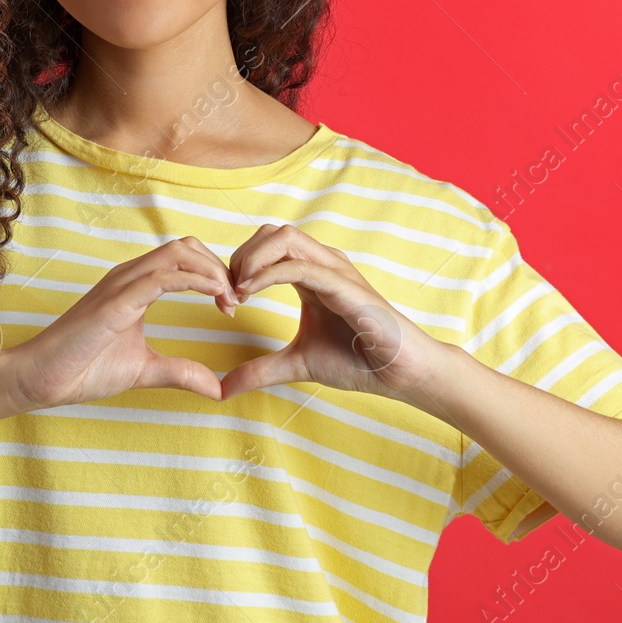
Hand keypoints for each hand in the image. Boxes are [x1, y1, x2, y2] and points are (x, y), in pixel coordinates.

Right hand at [5, 236, 240, 411]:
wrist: (42, 378)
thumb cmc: (84, 368)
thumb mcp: (146, 370)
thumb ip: (181, 372)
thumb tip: (217, 388)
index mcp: (136, 286)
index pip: (184, 258)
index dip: (215, 275)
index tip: (231, 306)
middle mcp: (129, 276)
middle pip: (187, 247)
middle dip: (219, 268)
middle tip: (236, 301)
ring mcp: (122, 285)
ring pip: (178, 254)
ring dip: (212, 271)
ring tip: (230, 299)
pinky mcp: (116, 302)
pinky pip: (162, 277)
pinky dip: (195, 281)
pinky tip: (215, 296)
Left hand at [220, 224, 439, 403]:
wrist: (399, 373)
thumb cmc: (358, 362)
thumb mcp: (297, 364)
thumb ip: (261, 371)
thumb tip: (222, 389)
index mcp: (311, 274)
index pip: (267, 246)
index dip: (238, 267)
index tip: (226, 302)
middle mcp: (323, 264)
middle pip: (272, 233)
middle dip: (241, 256)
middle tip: (227, 293)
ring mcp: (335, 271)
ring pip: (284, 238)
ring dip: (252, 259)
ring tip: (237, 291)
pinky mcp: (345, 286)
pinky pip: (302, 266)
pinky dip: (269, 273)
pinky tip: (250, 292)